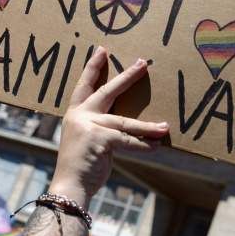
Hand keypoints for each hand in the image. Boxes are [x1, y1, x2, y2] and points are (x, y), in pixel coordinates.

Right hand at [50, 48, 168, 205]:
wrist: (69, 186)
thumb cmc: (79, 166)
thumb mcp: (85, 141)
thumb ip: (99, 128)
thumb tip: (127, 127)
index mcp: (75, 114)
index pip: (84, 85)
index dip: (93, 68)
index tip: (102, 50)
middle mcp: (80, 116)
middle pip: (108, 91)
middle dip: (127, 77)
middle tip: (142, 64)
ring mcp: (89, 126)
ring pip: (125, 121)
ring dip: (147, 126)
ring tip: (164, 127)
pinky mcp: (100, 139)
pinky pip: (129, 141)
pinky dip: (144, 145)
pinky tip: (157, 146)